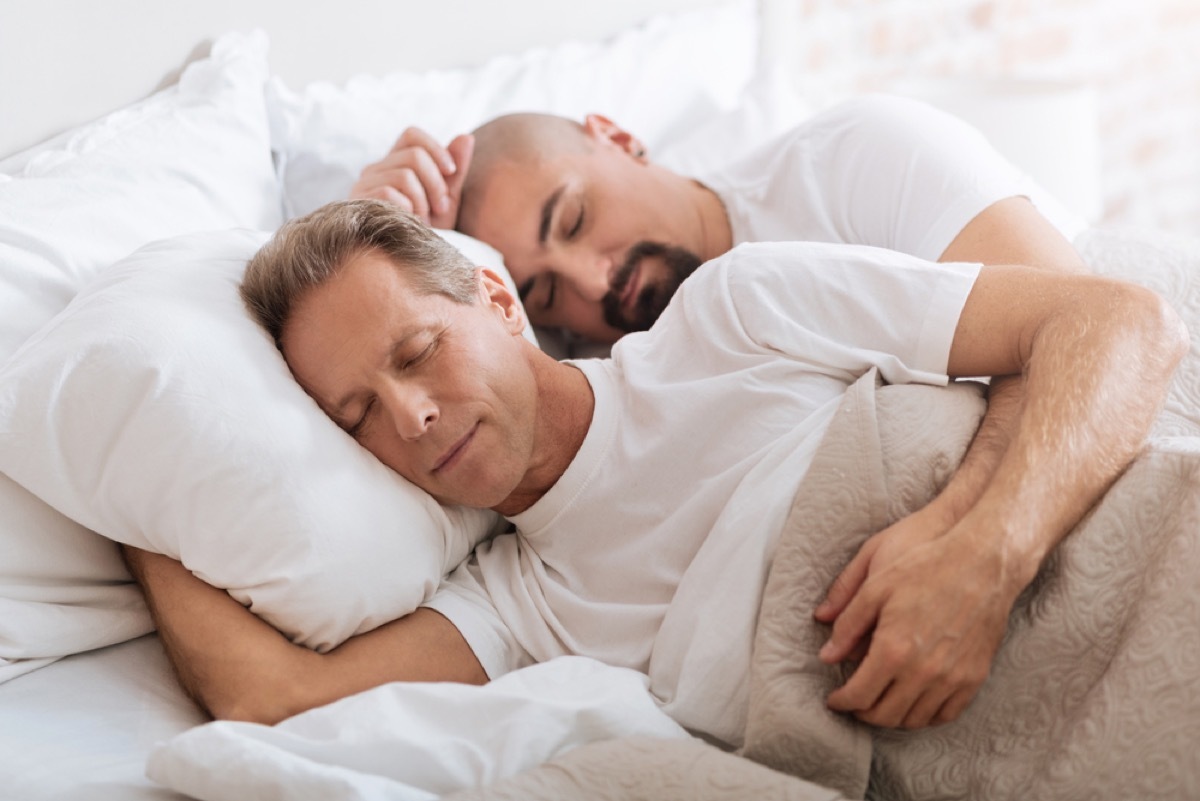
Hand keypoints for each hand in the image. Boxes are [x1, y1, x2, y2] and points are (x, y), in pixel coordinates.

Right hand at [349, 127, 473, 227]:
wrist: (407, 262)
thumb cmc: (426, 230)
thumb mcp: (446, 199)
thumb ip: (455, 170)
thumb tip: (466, 137)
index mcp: (395, 163)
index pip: (412, 135)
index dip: (435, 148)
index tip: (451, 172)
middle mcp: (376, 169)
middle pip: (414, 155)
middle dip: (436, 183)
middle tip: (441, 207)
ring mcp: (365, 184)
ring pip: (404, 175)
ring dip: (423, 200)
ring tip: (424, 219)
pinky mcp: (359, 201)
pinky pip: (389, 193)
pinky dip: (407, 210)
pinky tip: (407, 223)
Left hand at [814, 505, 1018, 728]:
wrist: (983, 561)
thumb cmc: (926, 566)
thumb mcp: (875, 586)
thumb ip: (847, 624)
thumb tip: (827, 656)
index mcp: (894, 649)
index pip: (859, 695)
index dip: (841, 701)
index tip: (834, 699)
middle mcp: (923, 671)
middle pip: (885, 715)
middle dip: (862, 713)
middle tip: (853, 703)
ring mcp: (952, 678)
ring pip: (915, 720)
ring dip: (892, 718)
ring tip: (879, 703)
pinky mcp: (974, 676)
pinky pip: (946, 713)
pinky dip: (925, 716)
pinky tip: (912, 702)